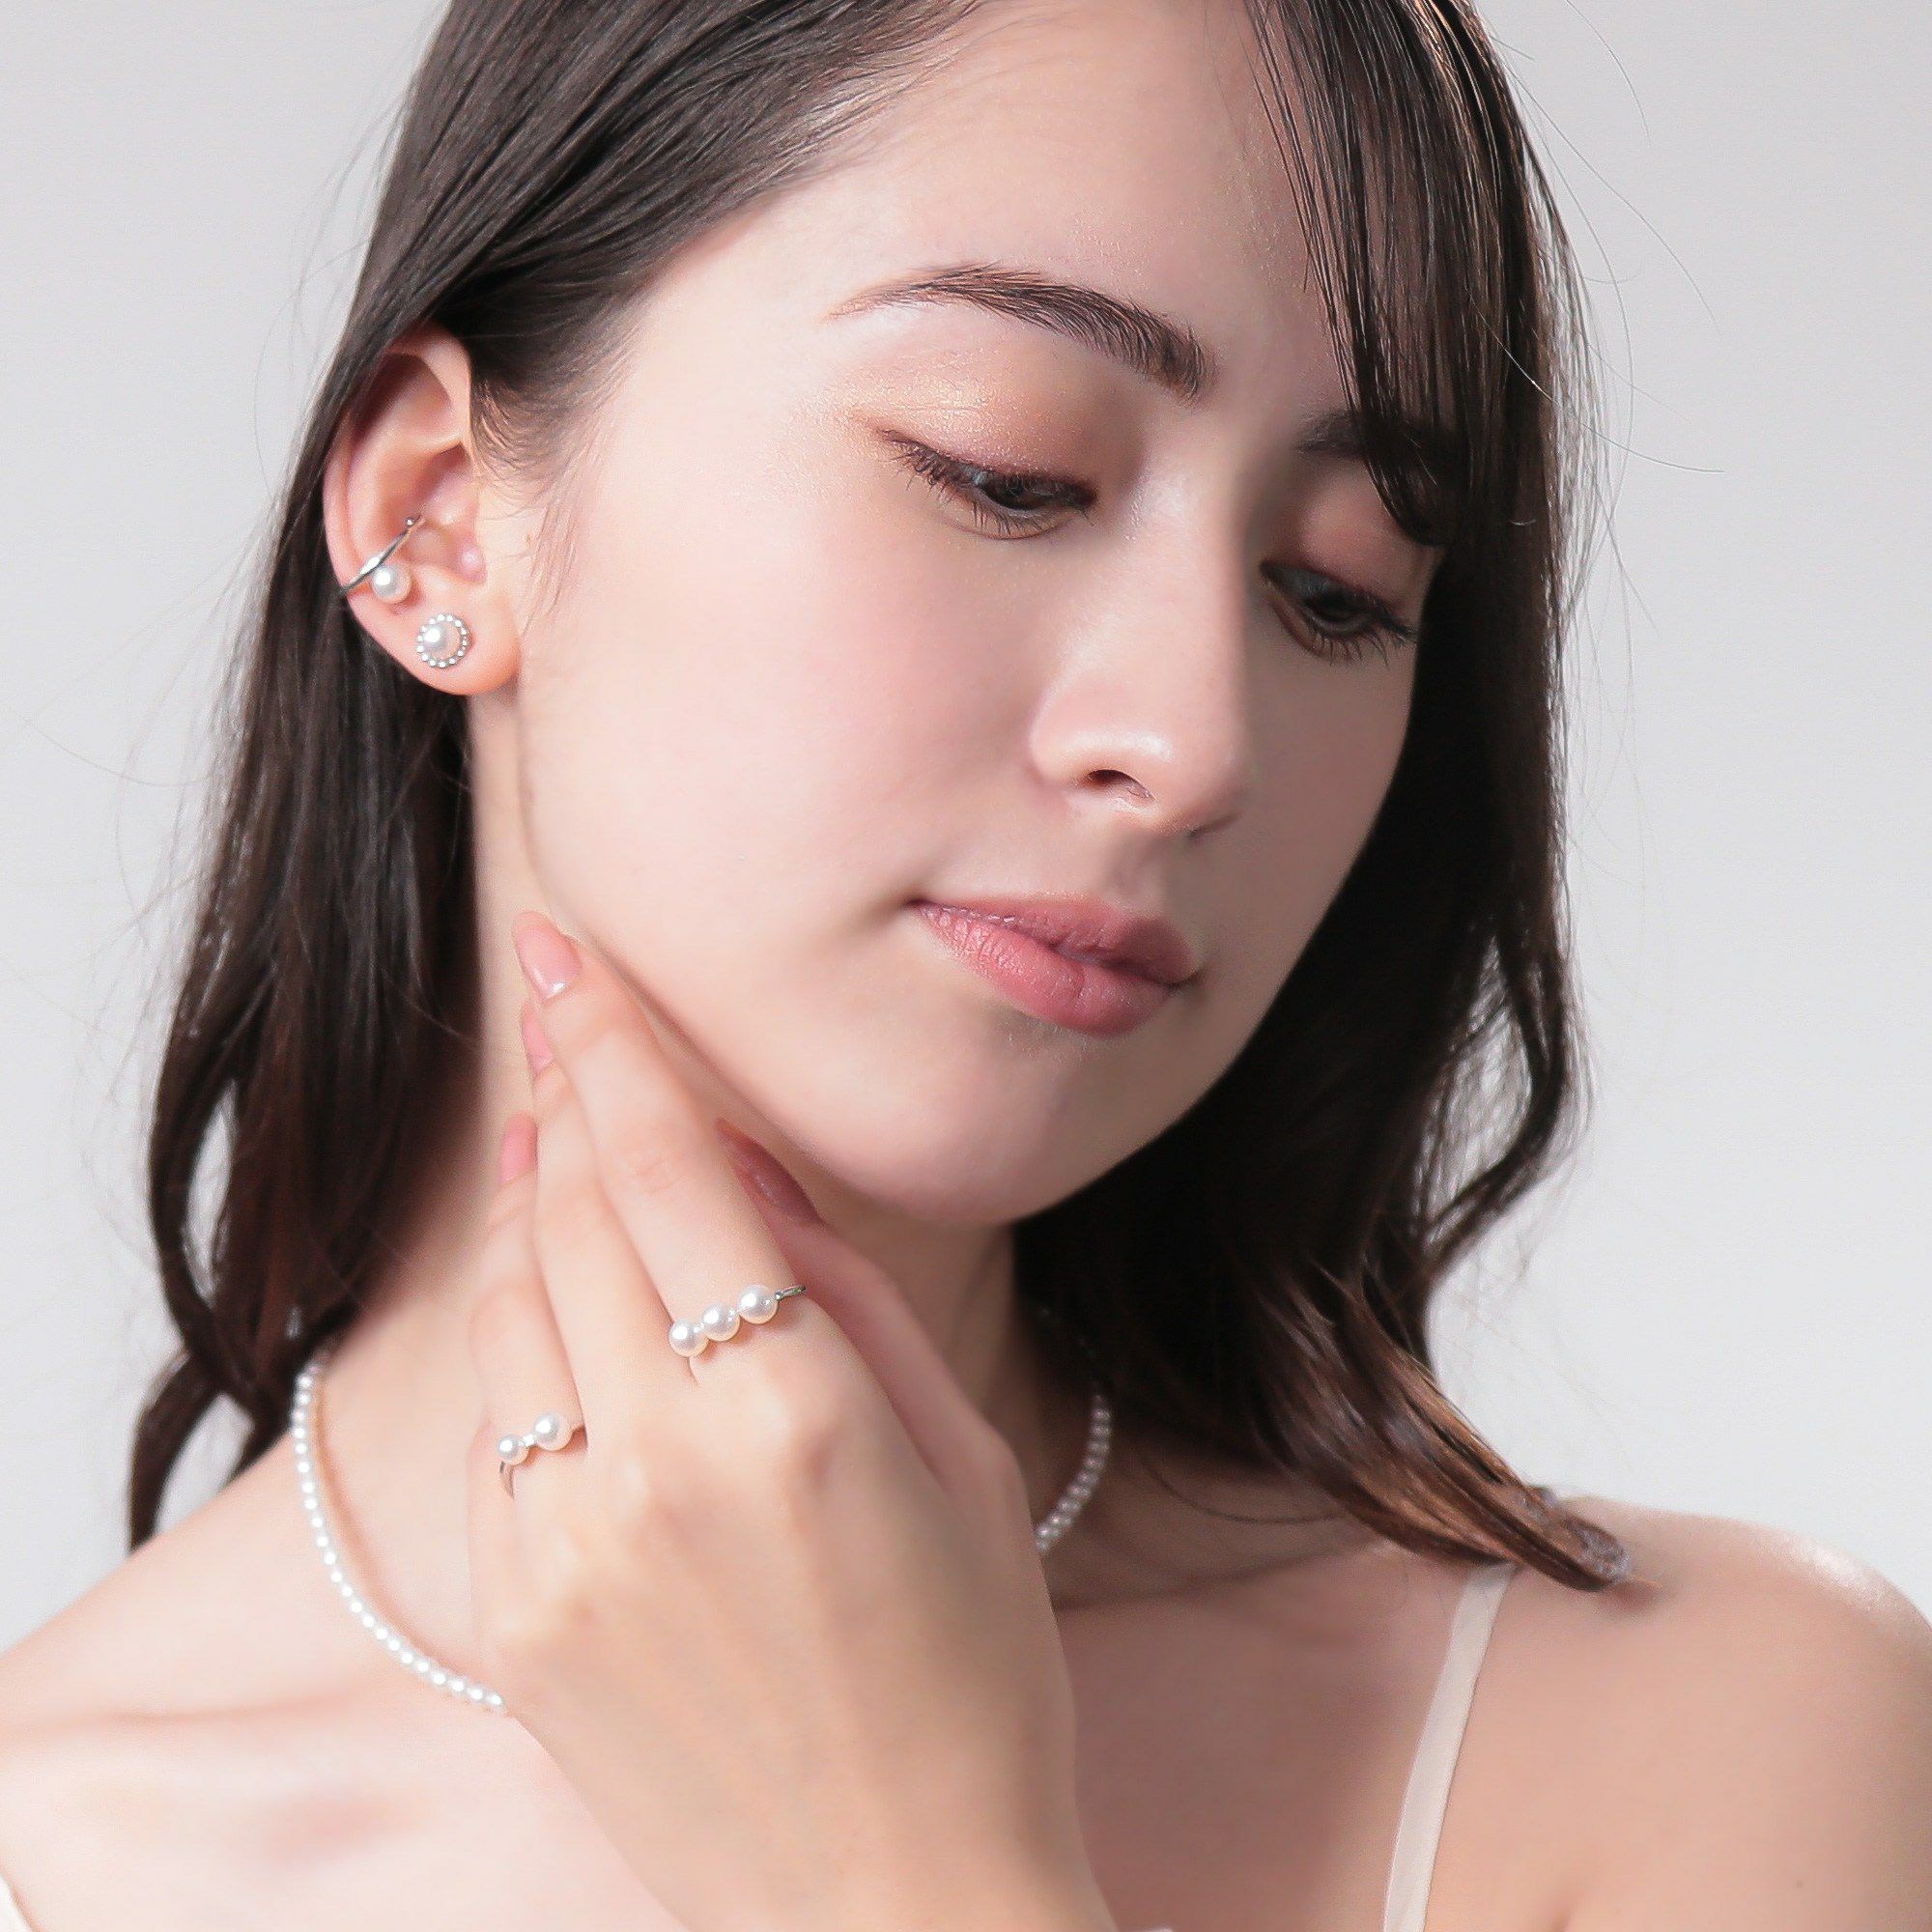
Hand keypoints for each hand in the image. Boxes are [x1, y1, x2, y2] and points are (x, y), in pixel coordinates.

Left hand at [463, 909, 1116, 1931]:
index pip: (667, 1170)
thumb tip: (745, 1167)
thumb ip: (846, 1294)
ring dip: (534, 1203)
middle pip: (574, 1214)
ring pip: (512, 1307)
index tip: (568, 960)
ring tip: (558, 1137)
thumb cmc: (971, 1676)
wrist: (891, 1902)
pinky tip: (557, 1295)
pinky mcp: (516, 1620)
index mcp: (792, 1414)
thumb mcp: (960, 1453)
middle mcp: (654, 1467)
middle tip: (552, 1005)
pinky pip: (497, 1429)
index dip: (611, 1047)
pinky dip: (524, 1336)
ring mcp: (564, 1550)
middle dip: (564, 1091)